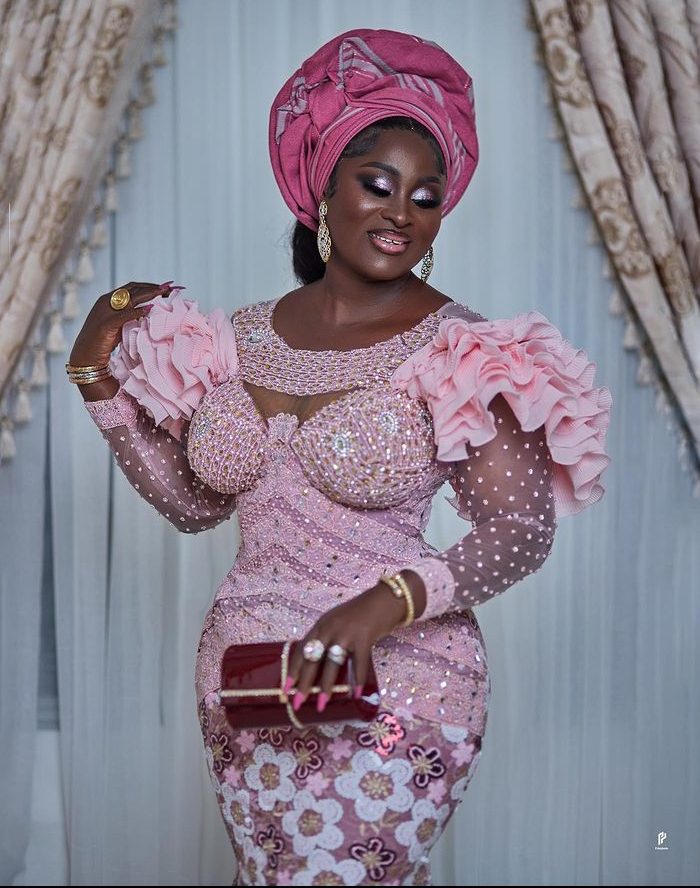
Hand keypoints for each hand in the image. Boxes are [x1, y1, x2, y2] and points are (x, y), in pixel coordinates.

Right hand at [69, 280, 182, 365]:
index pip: (131, 288)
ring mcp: (104, 312)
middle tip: (170, 287)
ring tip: (164, 293)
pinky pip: (124, 315)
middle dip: (152, 287)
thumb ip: (129, 316)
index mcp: (108, 300)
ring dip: (149, 294)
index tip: (165, 287)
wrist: (85, 356)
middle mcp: (106, 301)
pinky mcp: (105, 324)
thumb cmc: (102, 343)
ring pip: (130, 298)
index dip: (149, 286)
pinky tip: (149, 309)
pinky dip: (137, 311)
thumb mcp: (118, 325)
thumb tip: (148, 312)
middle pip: (133, 289)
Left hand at [285, 581, 410, 712]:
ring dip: (327, 686)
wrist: (385, 599)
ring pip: (332, 664)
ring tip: (322, 703)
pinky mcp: (364, 638)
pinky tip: (356, 694)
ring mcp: (346, 633)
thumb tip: (315, 662)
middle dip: (304, 683)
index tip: (285, 687)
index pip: (302, 649)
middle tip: (297, 702)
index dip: (293, 669)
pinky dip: (358, 680)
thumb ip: (326, 637)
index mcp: (321, 624)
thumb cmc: (361, 612)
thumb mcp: (337, 621)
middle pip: (312, 658)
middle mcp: (330, 628)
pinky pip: (358, 664)